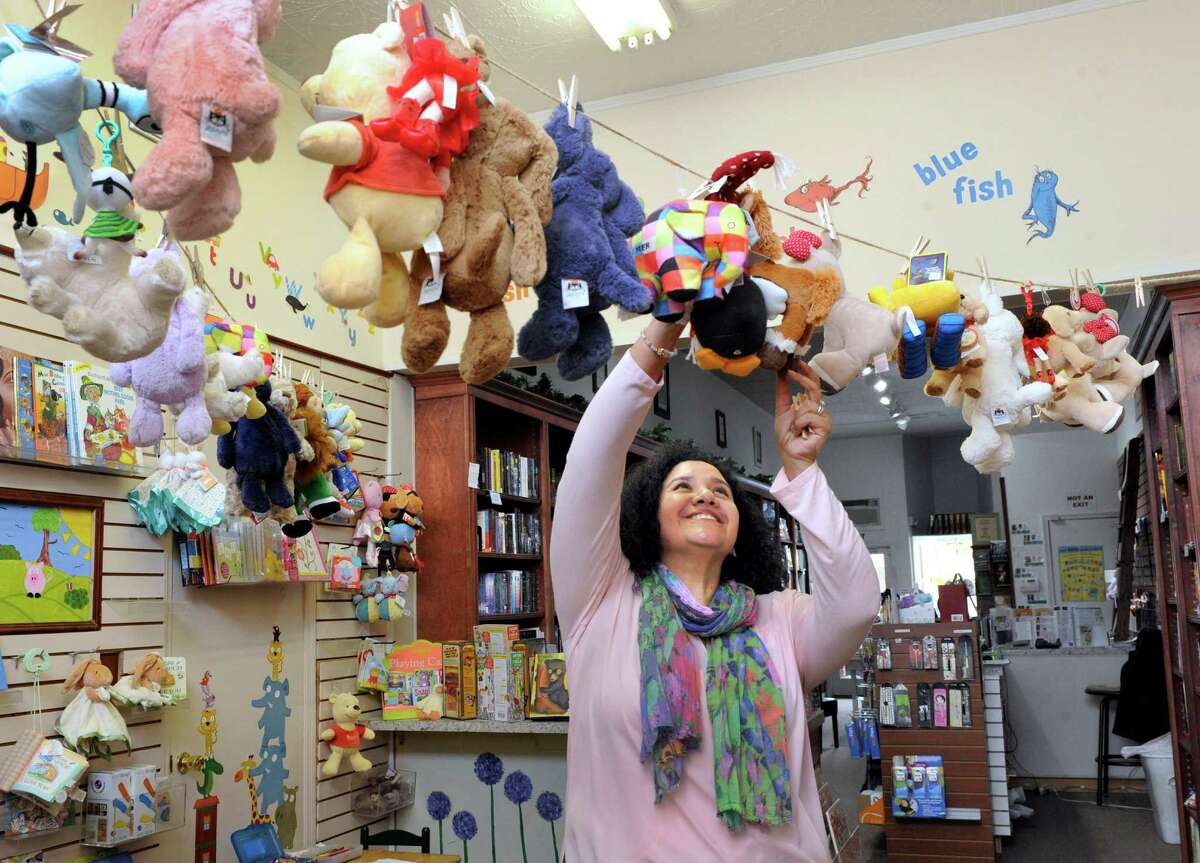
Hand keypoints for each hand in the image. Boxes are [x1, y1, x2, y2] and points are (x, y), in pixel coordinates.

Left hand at [774, 363, 831, 478]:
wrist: (789, 453)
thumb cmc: (787, 437)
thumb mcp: (781, 410)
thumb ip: (783, 392)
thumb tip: (781, 375)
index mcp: (809, 405)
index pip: (812, 384)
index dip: (807, 372)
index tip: (798, 362)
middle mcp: (818, 410)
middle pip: (815, 388)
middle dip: (802, 378)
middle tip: (791, 372)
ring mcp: (823, 418)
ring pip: (809, 404)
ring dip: (796, 416)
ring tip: (795, 428)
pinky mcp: (825, 426)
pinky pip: (811, 416)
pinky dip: (801, 424)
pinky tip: (801, 432)